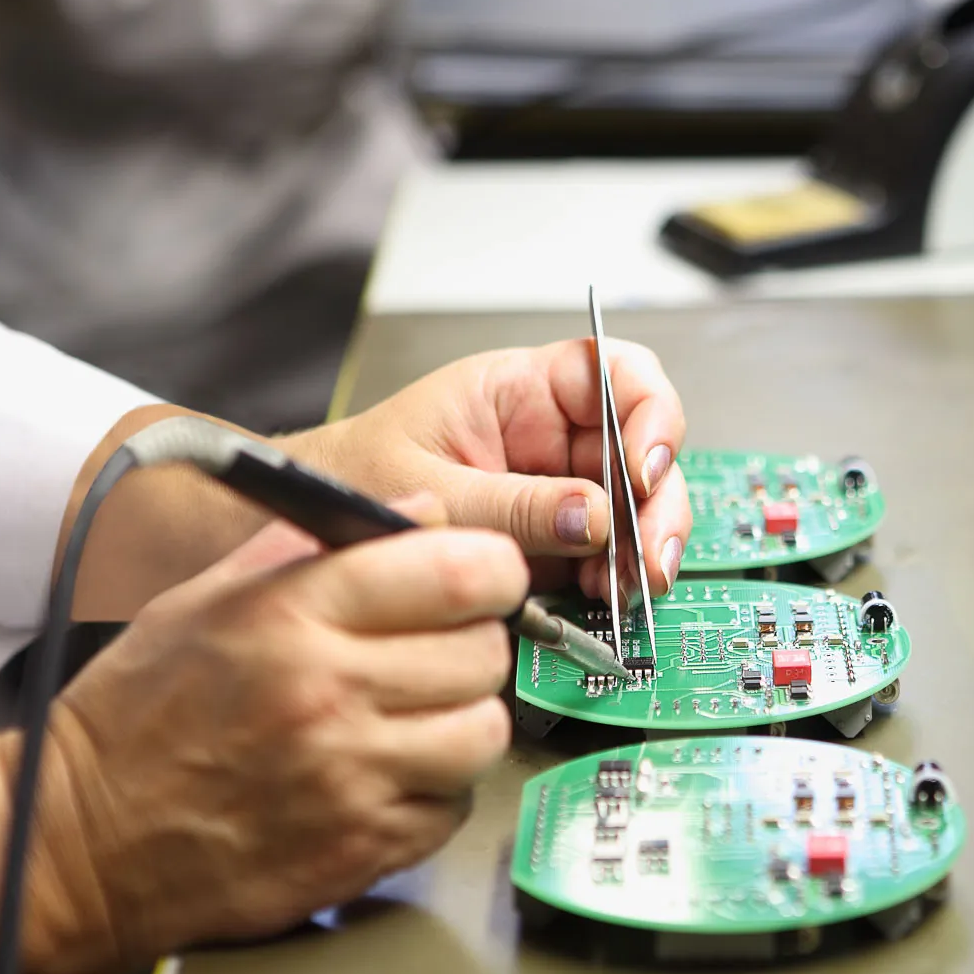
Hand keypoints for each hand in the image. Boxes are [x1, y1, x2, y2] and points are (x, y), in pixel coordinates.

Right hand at [33, 497, 521, 968]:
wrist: (78, 842)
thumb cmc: (137, 714)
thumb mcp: (207, 597)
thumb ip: (318, 545)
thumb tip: (420, 509)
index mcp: (293, 614)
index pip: (460, 570)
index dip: (490, 570)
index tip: (481, 579)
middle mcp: (329, 693)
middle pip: (484, 653)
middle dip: (471, 647)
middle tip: (434, 654)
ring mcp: (349, 777)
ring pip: (484, 732)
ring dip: (462, 723)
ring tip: (415, 719)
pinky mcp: (359, 848)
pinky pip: (452, 808)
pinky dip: (434, 793)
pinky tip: (386, 776)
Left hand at [288, 340, 692, 599]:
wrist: (314, 533)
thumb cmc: (355, 478)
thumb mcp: (430, 488)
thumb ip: (512, 504)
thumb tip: (595, 519)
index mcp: (522, 391)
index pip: (617, 375)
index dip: (649, 414)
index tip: (644, 468)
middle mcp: (555, 435)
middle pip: (646, 448)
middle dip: (659, 501)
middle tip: (648, 553)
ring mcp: (563, 489)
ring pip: (641, 506)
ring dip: (648, 547)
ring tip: (629, 587)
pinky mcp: (559, 541)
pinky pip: (613, 553)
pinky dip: (622, 578)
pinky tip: (609, 598)